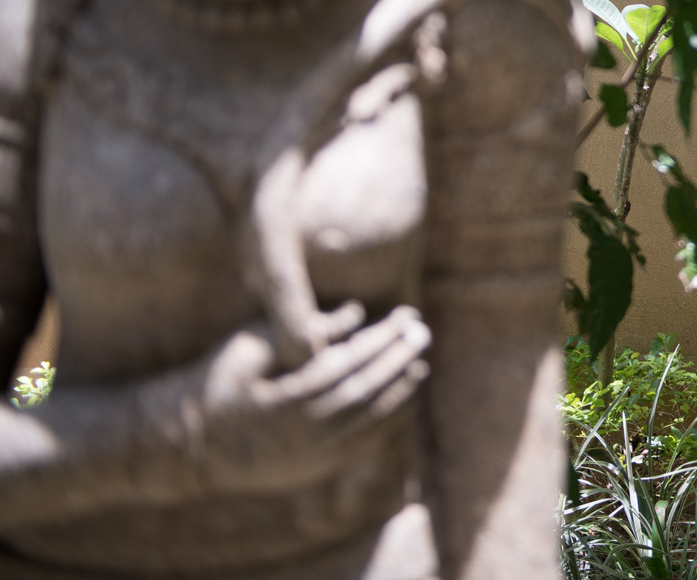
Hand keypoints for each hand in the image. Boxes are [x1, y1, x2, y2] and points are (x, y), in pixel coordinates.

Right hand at [182, 304, 431, 494]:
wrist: (189, 443)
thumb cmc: (219, 380)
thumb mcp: (250, 346)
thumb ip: (301, 328)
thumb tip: (356, 310)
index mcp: (278, 401)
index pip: (342, 366)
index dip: (378, 341)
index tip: (403, 317)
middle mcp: (296, 436)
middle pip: (360, 394)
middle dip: (395, 362)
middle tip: (422, 333)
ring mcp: (307, 460)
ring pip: (366, 425)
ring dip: (398, 393)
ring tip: (420, 363)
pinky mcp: (313, 472)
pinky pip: (362, 447)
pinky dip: (388, 423)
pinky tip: (405, 401)